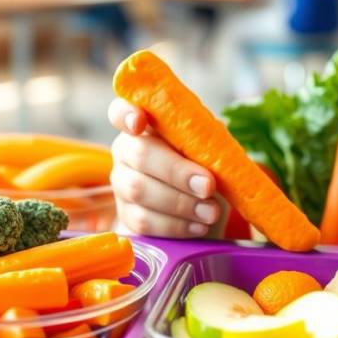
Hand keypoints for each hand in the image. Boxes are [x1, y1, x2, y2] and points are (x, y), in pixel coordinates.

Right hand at [108, 97, 220, 237]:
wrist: (202, 210)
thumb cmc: (205, 170)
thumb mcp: (210, 149)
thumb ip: (207, 140)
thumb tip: (215, 146)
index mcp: (145, 127)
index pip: (121, 111)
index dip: (126, 113)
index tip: (139, 122)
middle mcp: (126, 152)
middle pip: (140, 155)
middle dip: (177, 171)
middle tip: (208, 186)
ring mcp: (122, 185)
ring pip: (139, 190)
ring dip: (180, 203)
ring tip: (211, 212)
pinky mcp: (126, 217)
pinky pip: (144, 221)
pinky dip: (176, 225)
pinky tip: (199, 226)